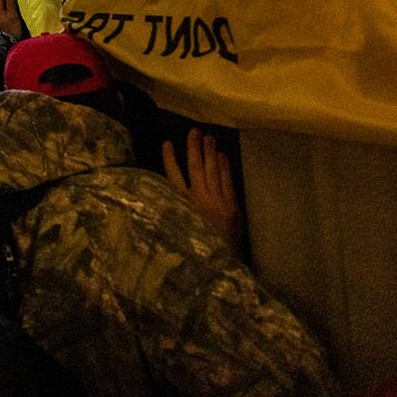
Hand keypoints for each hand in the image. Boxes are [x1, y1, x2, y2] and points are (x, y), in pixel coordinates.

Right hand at [163, 129, 244, 255]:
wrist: (218, 265)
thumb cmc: (194, 250)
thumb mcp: (176, 231)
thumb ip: (172, 212)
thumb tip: (164, 195)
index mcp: (181, 205)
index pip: (173, 177)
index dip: (170, 159)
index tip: (166, 143)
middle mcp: (199, 200)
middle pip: (195, 168)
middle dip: (194, 148)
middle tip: (195, 131)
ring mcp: (217, 201)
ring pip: (212, 171)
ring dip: (210, 153)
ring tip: (209, 137)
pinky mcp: (231, 207)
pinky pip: (227, 182)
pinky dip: (225, 168)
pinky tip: (223, 156)